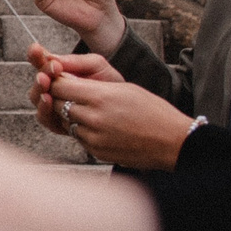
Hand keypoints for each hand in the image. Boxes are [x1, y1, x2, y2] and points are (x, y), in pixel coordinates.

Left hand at [33, 56, 194, 169]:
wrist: (173, 141)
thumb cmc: (152, 110)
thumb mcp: (123, 88)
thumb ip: (92, 86)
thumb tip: (65, 81)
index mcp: (99, 96)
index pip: (58, 85)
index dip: (57, 81)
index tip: (60, 79)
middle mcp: (92, 117)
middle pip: (56, 104)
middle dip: (60, 98)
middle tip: (71, 95)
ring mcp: (92, 137)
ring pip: (65, 122)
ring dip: (70, 115)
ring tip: (91, 111)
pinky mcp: (95, 151)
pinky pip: (77, 137)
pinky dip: (82, 130)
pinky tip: (100, 127)